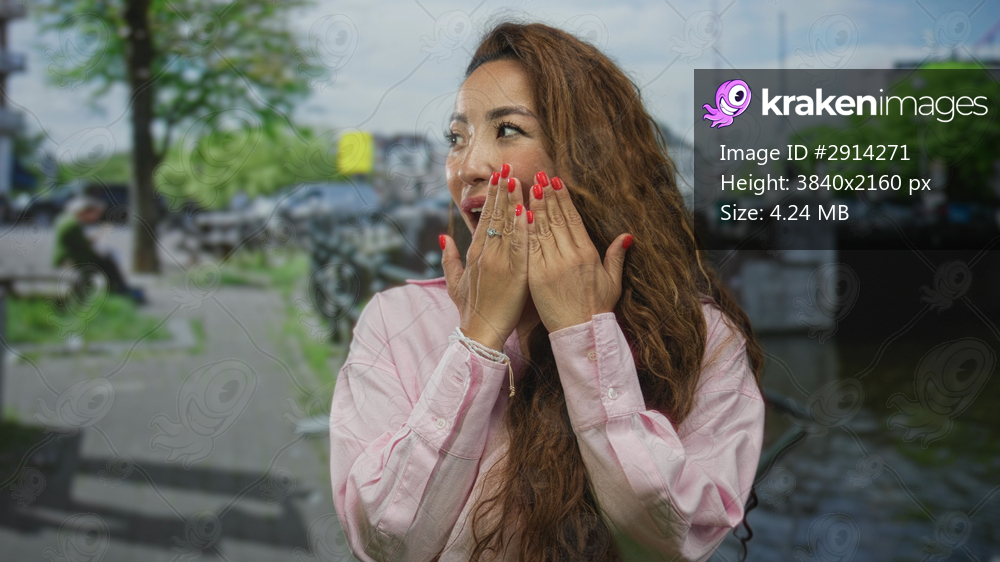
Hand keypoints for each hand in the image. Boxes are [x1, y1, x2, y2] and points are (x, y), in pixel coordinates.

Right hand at [441, 165, 527, 350]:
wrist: (480, 333)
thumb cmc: (470, 310)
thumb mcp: (454, 283)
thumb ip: (449, 259)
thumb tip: (444, 237)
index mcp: (474, 254)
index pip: (484, 218)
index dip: (492, 197)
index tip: (498, 177)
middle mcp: (486, 254)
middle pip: (495, 216)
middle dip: (502, 190)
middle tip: (508, 167)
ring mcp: (500, 263)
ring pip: (508, 225)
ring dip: (514, 201)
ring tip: (519, 179)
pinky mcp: (515, 274)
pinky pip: (521, 245)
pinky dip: (524, 227)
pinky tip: (528, 210)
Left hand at [526, 172, 631, 332]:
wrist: (580, 332)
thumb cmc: (597, 308)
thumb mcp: (613, 282)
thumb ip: (616, 257)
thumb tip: (626, 236)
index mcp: (588, 254)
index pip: (573, 219)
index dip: (564, 199)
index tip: (557, 182)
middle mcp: (569, 256)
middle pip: (556, 219)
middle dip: (547, 196)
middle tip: (539, 176)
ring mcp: (551, 265)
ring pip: (541, 230)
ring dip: (535, 207)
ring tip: (529, 188)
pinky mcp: (536, 275)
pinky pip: (529, 248)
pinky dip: (524, 230)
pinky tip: (519, 215)